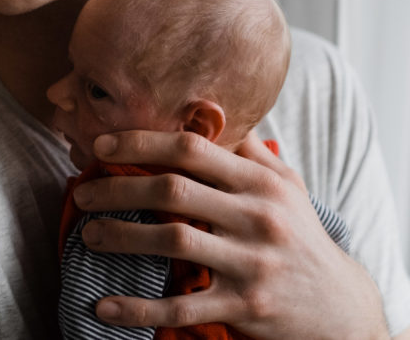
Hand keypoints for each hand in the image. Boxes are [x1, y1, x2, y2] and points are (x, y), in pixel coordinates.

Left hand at [72, 129, 389, 338]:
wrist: (341, 309)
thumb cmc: (300, 237)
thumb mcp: (285, 187)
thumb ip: (246, 150)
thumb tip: (204, 111)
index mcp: (261, 183)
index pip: (191, 150)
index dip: (140, 143)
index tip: (101, 145)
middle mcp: (257, 218)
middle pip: (171, 191)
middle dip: (116, 188)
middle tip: (81, 194)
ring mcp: (251, 264)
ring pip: (171, 241)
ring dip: (119, 237)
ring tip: (87, 235)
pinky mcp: (245, 307)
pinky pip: (181, 306)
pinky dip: (137, 307)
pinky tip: (103, 306)